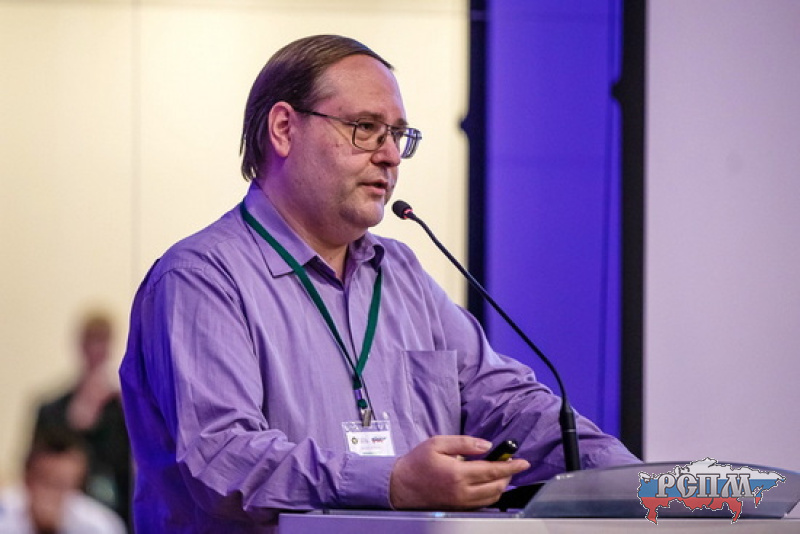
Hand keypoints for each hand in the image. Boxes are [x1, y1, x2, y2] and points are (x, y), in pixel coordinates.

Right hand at [389, 435, 529, 509]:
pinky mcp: (458, 508)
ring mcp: (461, 502)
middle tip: (510, 462)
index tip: (524, 462)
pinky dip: (491, 493)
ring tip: (500, 471)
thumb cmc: (417, 463)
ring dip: (501, 484)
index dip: (511, 466)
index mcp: (458, 473)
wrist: (400, 486)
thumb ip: (464, 443)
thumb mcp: (437, 443)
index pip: (493, 470)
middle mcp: (462, 491)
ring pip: (492, 497)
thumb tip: (486, 445)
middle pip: (496, 486)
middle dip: (508, 474)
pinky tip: (488, 483)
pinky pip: (482, 503)